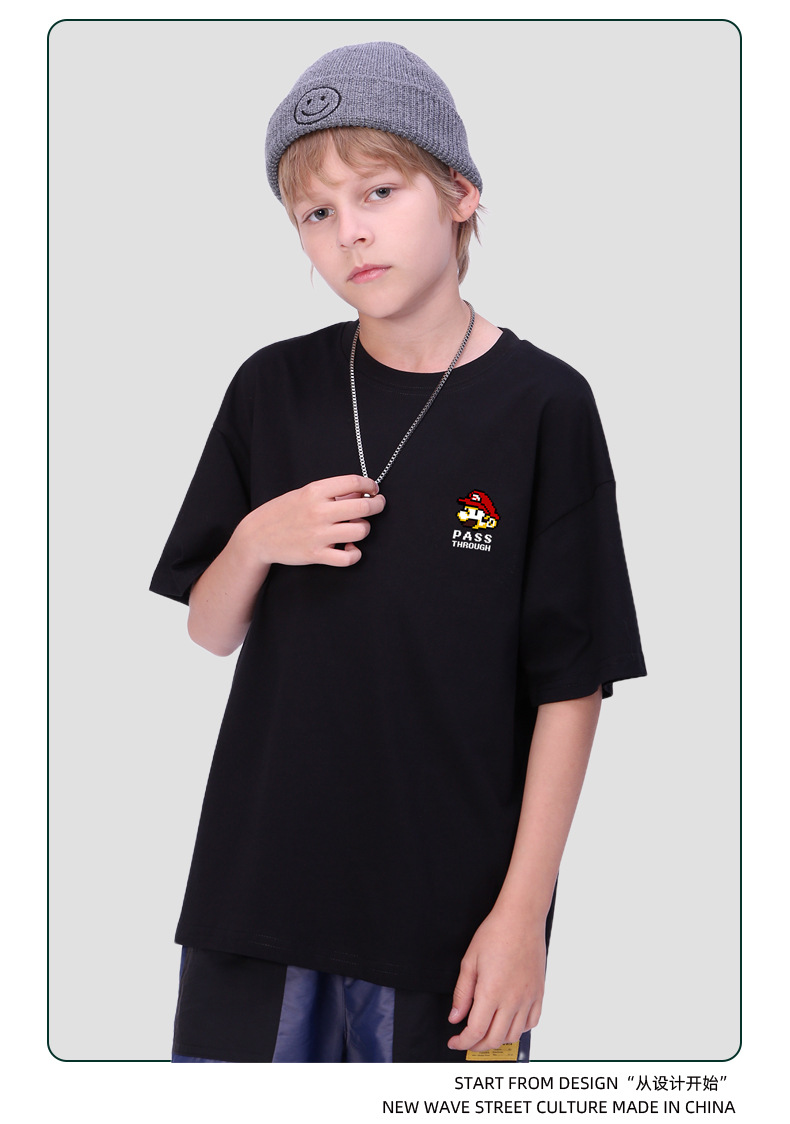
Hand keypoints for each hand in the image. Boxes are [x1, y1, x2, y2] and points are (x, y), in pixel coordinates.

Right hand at [236, 475, 384, 567]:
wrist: (257, 536)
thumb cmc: (283, 512)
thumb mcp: (303, 494)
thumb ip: (331, 493)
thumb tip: (361, 492)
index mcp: (314, 491)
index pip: (354, 481)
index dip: (370, 484)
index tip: (373, 489)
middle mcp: (318, 512)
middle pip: (364, 506)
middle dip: (377, 505)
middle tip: (377, 504)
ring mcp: (318, 535)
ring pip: (361, 531)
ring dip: (364, 529)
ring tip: (356, 528)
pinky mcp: (316, 555)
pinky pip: (349, 557)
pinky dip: (355, 553)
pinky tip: (350, 548)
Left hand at [447, 909, 545, 1052]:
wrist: (521, 919)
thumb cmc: (495, 934)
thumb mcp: (469, 961)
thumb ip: (462, 993)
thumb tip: (455, 1017)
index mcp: (491, 993)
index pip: (475, 1031)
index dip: (462, 1042)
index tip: (455, 1041)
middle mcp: (512, 1000)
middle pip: (494, 1039)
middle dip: (477, 1046)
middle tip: (467, 1040)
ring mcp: (528, 998)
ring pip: (513, 1035)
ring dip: (498, 1040)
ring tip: (487, 1031)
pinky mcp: (538, 993)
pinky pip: (531, 1023)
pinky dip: (519, 1030)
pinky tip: (508, 1022)